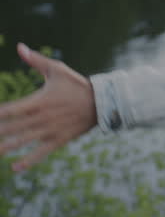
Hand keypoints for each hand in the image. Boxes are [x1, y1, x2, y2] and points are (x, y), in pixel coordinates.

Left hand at [0, 44, 96, 170]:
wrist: (102, 102)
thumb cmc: (77, 84)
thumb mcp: (57, 69)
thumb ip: (35, 60)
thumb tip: (19, 47)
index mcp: (38, 101)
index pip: (10, 110)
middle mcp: (41, 118)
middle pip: (12, 128)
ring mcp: (50, 131)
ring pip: (23, 141)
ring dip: (6, 148)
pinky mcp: (59, 140)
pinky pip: (41, 152)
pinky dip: (28, 161)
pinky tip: (15, 168)